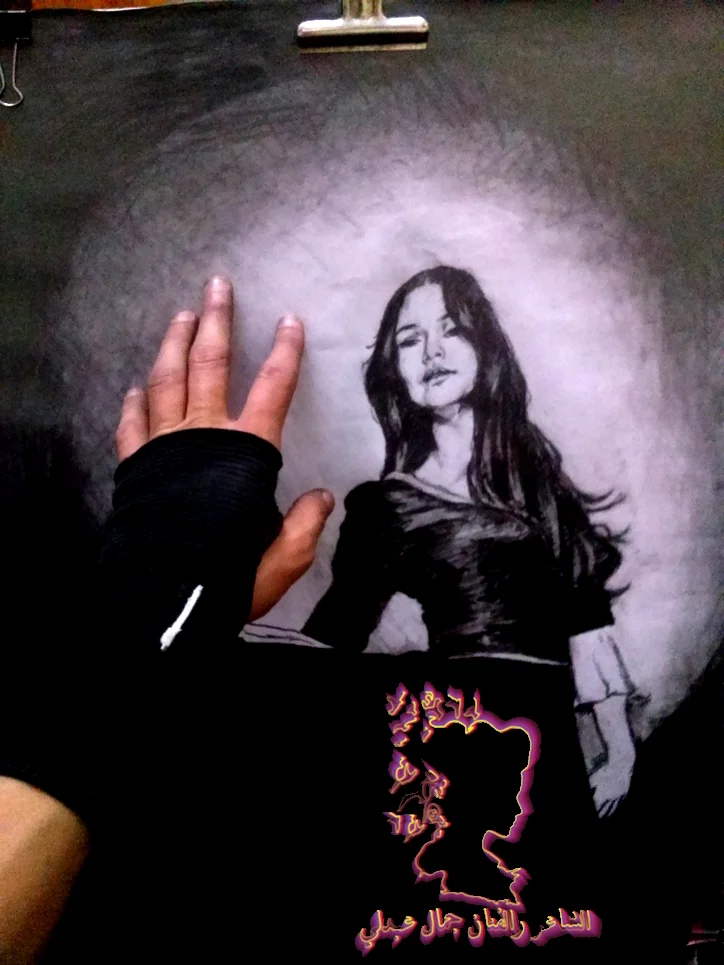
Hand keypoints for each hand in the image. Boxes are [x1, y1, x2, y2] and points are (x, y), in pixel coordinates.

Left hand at [114, 276, 333, 620]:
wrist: (164, 594)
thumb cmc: (229, 574)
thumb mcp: (283, 557)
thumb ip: (304, 524)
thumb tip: (322, 497)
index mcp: (246, 451)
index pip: (272, 389)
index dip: (284, 353)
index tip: (289, 321)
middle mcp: (203, 435)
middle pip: (210, 366)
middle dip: (217, 323)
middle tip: (217, 287)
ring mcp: (164, 445)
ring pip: (168, 380)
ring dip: (175, 344)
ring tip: (182, 315)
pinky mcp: (136, 464)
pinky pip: (134, 423)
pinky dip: (137, 401)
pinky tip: (138, 385)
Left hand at [589, 757, 633, 818]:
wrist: (620, 766)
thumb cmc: (605, 771)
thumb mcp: (594, 778)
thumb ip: (592, 788)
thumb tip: (590, 794)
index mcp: (602, 794)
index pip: (598, 806)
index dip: (596, 810)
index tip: (594, 814)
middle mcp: (611, 797)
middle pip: (606, 808)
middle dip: (602, 813)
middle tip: (599, 817)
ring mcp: (619, 796)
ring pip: (614, 807)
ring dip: (609, 812)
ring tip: (606, 816)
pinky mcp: (624, 793)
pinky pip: (620, 802)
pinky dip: (616, 806)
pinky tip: (615, 808)